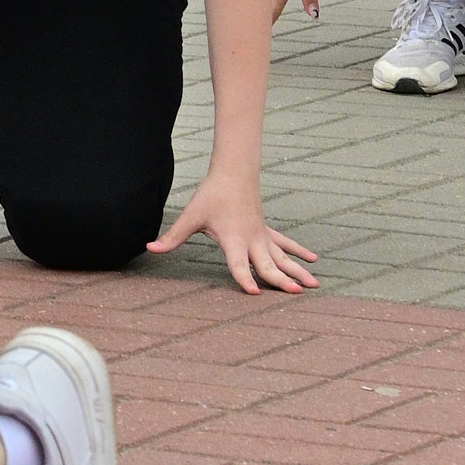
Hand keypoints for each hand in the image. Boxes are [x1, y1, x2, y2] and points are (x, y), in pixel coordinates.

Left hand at [149, 171, 317, 293]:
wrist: (233, 172)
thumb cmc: (211, 195)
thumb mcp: (190, 216)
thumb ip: (172, 236)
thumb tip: (150, 248)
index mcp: (233, 240)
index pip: (239, 264)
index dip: (244, 278)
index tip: (254, 291)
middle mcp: (251, 240)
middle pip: (268, 264)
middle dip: (282, 280)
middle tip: (296, 292)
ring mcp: (262, 236)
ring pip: (283, 257)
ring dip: (298, 271)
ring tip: (314, 285)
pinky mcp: (266, 230)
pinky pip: (285, 244)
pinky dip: (299, 252)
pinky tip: (313, 261)